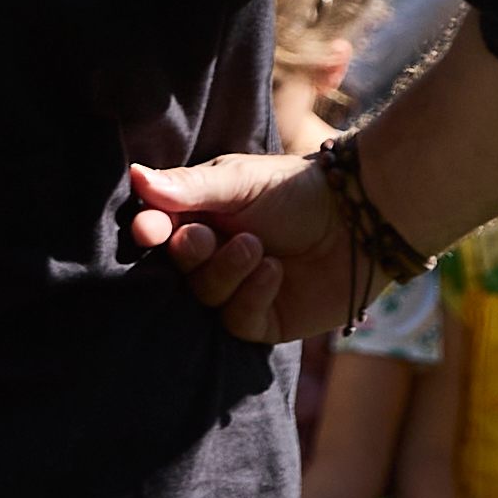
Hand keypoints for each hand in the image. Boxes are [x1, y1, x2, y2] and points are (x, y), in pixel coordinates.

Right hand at [123, 152, 374, 345]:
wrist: (363, 217)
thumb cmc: (297, 190)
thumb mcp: (239, 181)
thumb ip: (188, 187)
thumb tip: (135, 176)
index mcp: (199, 218)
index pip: (159, 230)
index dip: (149, 231)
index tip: (147, 228)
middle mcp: (213, 257)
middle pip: (177, 268)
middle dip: (189, 253)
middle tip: (204, 237)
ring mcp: (238, 291)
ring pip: (205, 297)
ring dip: (226, 272)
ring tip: (257, 247)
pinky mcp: (265, 320)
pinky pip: (238, 321)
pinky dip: (251, 296)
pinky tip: (274, 271)